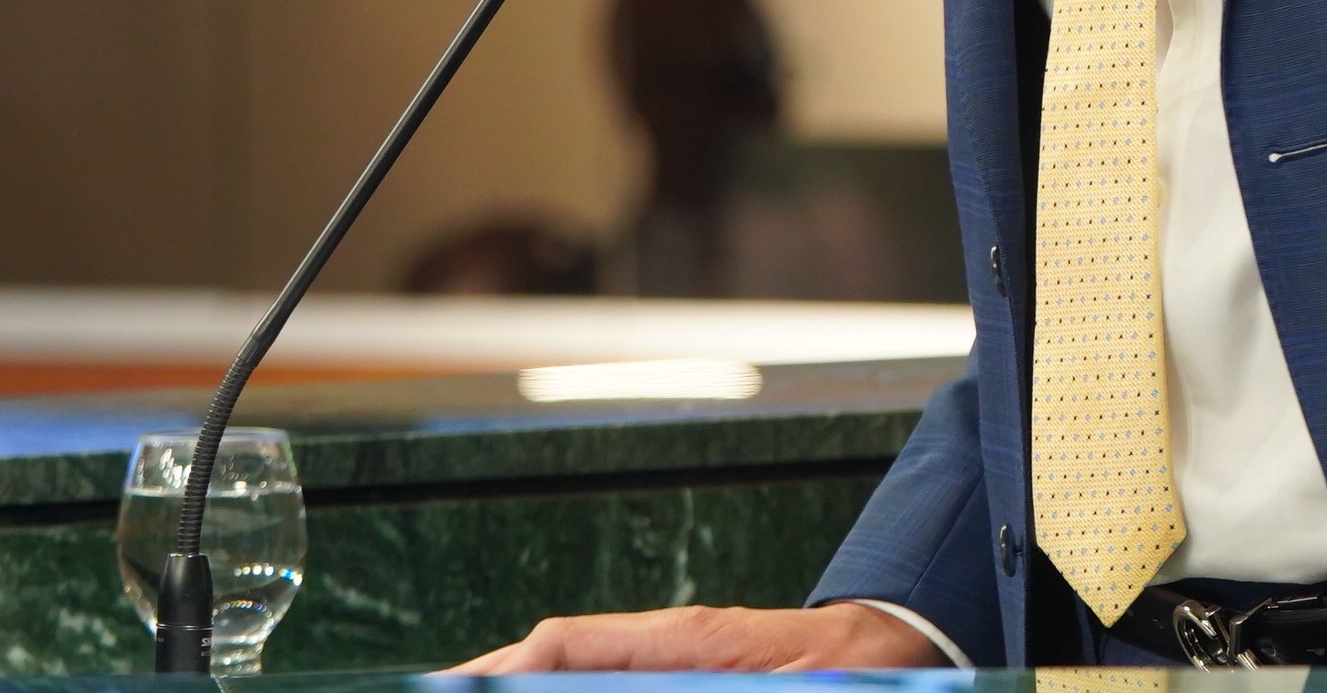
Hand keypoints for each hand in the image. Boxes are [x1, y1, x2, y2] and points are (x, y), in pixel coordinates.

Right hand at [453, 601, 938, 672]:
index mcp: (679, 638)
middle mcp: (662, 644)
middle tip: (435, 692)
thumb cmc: (847, 667)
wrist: (890, 647)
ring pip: (571, 669)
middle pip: (553, 655)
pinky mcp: (678, 677)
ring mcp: (666, 661)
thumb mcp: (787, 685)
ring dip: (519, 680)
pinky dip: (560, 687)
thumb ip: (738, 686)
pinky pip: (602, 679)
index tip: (471, 687)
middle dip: (491, 675)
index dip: (511, 666)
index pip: (569, 642)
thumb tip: (668, 680)